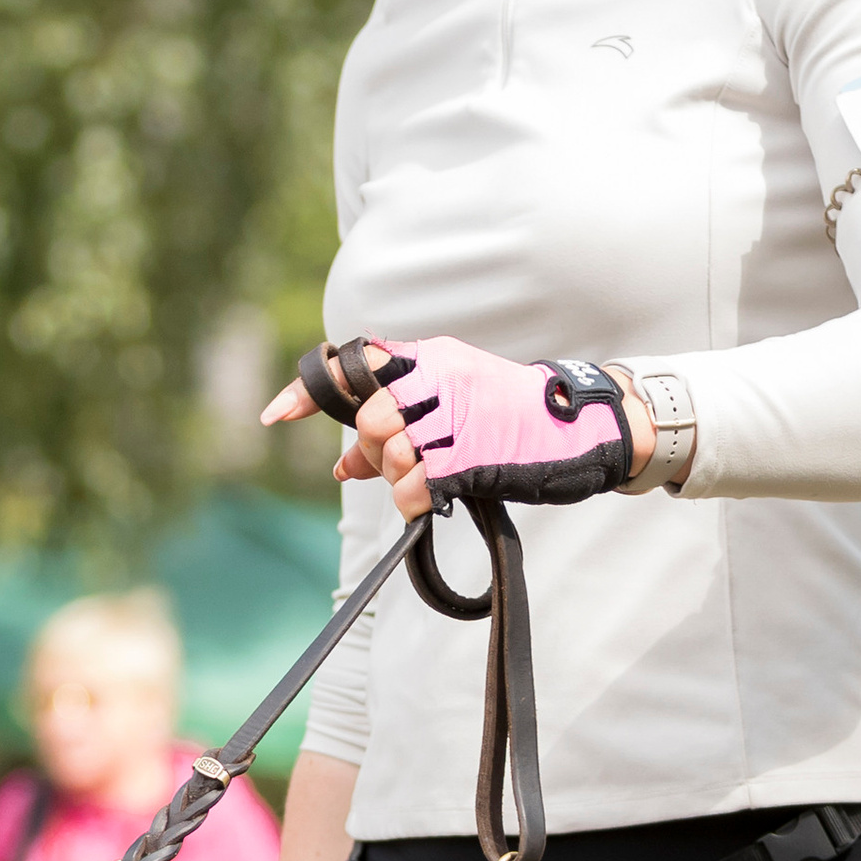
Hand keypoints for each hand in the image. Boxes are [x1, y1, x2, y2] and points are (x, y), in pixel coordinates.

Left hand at [264, 339, 650, 515]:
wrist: (586, 428)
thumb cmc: (516, 422)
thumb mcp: (456, 410)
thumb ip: (398, 429)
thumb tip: (342, 466)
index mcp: (433, 358)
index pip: (358, 365)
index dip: (310, 390)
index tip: (275, 414)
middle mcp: (441, 378)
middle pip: (370, 420)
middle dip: (375, 453)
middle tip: (402, 465)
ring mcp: (459, 415)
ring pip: (391, 453)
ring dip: (401, 478)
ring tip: (431, 480)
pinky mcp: (475, 455)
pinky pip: (417, 486)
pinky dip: (416, 502)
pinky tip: (433, 500)